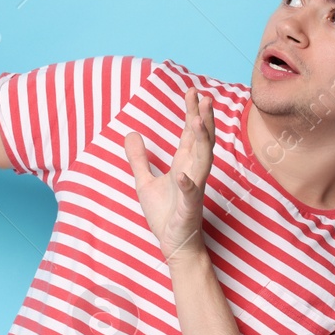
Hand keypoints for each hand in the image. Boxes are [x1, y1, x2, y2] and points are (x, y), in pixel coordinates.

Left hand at [124, 86, 214, 264]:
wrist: (173, 244)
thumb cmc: (165, 214)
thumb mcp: (144, 182)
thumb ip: (139, 158)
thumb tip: (130, 133)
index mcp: (184, 165)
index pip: (191, 133)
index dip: (192, 112)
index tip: (192, 91)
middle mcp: (193, 172)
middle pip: (202, 141)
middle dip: (204, 119)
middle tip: (204, 97)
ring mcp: (194, 189)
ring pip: (203, 161)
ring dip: (202, 141)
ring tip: (198, 121)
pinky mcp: (189, 208)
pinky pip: (190, 194)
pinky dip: (187, 184)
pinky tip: (182, 175)